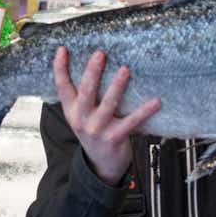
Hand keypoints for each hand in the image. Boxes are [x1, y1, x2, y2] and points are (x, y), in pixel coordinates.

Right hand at [53, 47, 159, 185]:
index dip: (60, 68)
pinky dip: (144, 111)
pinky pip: (131, 122)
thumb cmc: (95, 132)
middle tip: (100, 54)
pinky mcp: (114, 138)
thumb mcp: (82, 116)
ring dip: (117, 86)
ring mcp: (97, 130)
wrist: (101, 166)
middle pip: (85, 92)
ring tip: (125, 70)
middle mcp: (82, 119)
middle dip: (92, 72)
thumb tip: (93, 65)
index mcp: (72, 111)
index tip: (62, 49)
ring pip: (108, 104)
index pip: (62, 87)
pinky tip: (155, 101)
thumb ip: (83, 96)